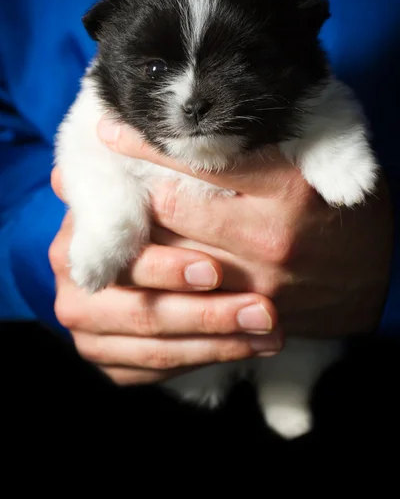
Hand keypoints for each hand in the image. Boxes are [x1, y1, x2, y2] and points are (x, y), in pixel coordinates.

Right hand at [49, 169, 280, 385]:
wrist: (139, 261)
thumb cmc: (154, 218)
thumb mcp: (153, 194)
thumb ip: (152, 181)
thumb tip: (141, 145)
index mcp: (75, 243)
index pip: (125, 263)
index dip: (169, 268)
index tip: (216, 270)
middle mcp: (73, 291)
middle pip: (143, 314)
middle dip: (207, 314)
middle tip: (261, 310)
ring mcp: (90, 333)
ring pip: (158, 348)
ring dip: (219, 341)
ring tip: (269, 328)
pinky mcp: (112, 362)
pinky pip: (159, 371)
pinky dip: (207, 360)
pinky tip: (250, 347)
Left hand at [97, 117, 393, 336]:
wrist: (379, 275)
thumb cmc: (346, 207)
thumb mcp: (322, 156)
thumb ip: (270, 135)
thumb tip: (208, 109)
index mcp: (288, 186)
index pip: (197, 160)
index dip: (146, 143)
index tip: (109, 130)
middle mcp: (269, 235)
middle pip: (172, 208)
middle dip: (133, 186)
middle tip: (106, 170)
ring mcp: (258, 281)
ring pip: (172, 252)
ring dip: (139, 227)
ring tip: (116, 208)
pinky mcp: (252, 313)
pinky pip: (190, 288)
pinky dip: (163, 266)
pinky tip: (146, 249)